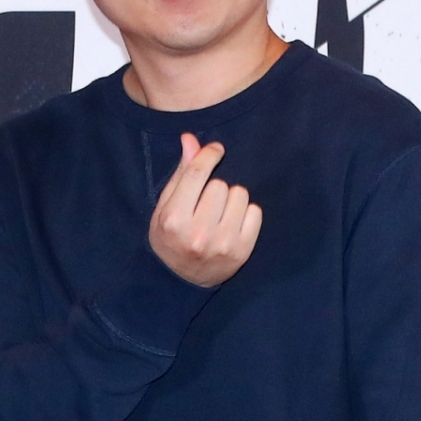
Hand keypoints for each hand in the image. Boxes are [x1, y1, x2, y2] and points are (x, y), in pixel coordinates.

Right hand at [149, 133, 261, 287]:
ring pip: (240, 195)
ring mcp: (222, 244)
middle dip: (215, 187)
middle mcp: (198, 233)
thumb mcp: (165, 207)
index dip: (208, 155)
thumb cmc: (170, 238)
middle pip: (220, 184)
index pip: (196, 174)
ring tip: (219, 214)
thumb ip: (181, 173)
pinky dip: (246, 214)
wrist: (180, 281)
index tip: (216, 150)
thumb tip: (191, 139)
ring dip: (232, 199)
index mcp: (174, 220)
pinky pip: (256, 212)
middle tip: (207, 203)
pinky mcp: (242, 252)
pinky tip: (233, 224)